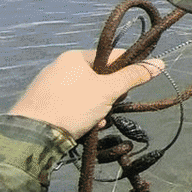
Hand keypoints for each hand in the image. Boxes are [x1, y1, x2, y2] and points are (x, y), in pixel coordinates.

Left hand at [9, 50, 164, 138]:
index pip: (111, 56)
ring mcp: (49, 86)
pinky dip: (81, 114)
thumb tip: (159, 63)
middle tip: (111, 107)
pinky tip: (84, 126)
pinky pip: (71, 105)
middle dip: (110, 95)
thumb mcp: (108, 90)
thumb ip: (133, 77)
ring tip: (97, 121)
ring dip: (97, 108)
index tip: (134, 84)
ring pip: (86, 93)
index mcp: (74, 57)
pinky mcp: (42, 104)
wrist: (32, 134)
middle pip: (99, 77)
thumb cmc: (72, 106)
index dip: (127, 69)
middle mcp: (60, 67)